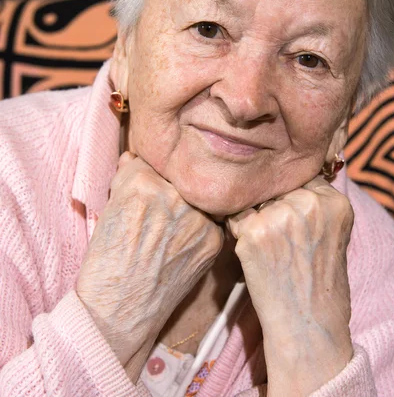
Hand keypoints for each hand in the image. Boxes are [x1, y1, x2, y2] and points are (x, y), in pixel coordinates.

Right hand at [77, 152, 223, 371]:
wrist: (120, 312)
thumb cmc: (106, 262)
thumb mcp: (108, 211)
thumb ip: (126, 178)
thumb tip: (135, 157)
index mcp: (142, 184)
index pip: (151, 161)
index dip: (147, 175)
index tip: (144, 190)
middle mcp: (174, 198)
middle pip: (178, 176)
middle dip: (170, 187)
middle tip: (160, 211)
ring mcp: (197, 220)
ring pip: (197, 196)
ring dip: (188, 204)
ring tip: (170, 228)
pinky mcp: (213, 240)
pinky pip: (210, 219)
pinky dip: (199, 227)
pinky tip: (181, 243)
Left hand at [227, 177, 353, 395]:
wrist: (308, 328)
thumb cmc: (318, 283)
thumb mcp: (331, 233)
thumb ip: (314, 202)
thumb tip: (280, 176)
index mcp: (335, 202)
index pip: (300, 177)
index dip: (290, 198)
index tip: (291, 221)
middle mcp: (310, 203)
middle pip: (276, 187)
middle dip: (271, 205)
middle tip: (279, 240)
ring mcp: (281, 216)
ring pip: (255, 200)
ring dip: (254, 217)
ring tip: (270, 249)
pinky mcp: (254, 232)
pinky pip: (236, 217)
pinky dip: (238, 232)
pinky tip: (255, 254)